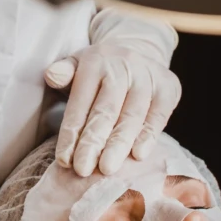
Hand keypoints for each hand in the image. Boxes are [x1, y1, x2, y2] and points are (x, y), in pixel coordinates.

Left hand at [46, 42, 180, 176]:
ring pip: (132, 115)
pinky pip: (158, 116)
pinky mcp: (168, 87)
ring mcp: (148, 76)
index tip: (64, 160)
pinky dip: (148, 136)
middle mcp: (123, 66)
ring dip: (119, 144)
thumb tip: (52, 75)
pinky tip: (138, 156)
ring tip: (107, 169)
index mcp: (95, 61)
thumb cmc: (101, 71)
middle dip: (93, 142)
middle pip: (106, 110)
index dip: (72, 133)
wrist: (140, 51)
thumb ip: (63, 72)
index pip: (80, 102)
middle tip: (83, 169)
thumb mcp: (77, 64)